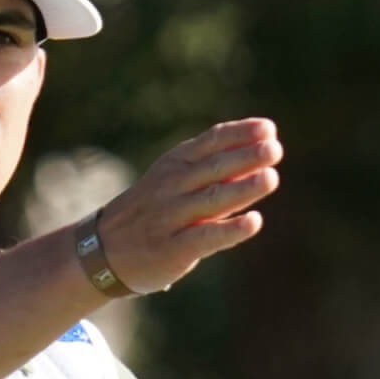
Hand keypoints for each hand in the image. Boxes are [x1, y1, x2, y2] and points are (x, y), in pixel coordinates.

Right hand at [91, 118, 281, 293]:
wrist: (104, 249)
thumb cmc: (152, 210)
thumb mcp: (173, 180)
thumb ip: (213, 171)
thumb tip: (259, 154)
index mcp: (174, 164)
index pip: (210, 142)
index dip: (239, 134)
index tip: (268, 129)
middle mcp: (172, 186)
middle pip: (214, 168)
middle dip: (246, 157)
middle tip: (275, 149)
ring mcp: (171, 217)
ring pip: (211, 199)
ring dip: (243, 188)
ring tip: (271, 178)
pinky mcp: (172, 249)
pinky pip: (205, 237)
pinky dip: (230, 229)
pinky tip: (254, 222)